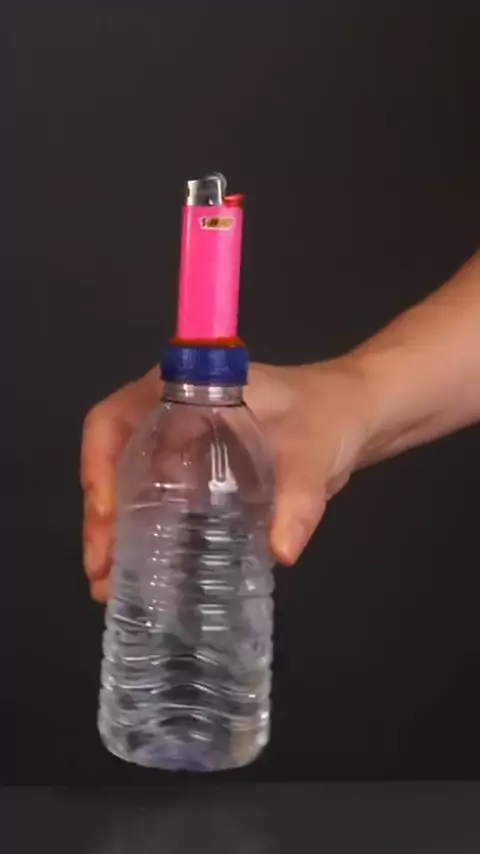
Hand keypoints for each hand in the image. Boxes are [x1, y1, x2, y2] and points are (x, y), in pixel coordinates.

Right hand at [81, 359, 372, 600]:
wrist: (360, 416)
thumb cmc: (332, 413)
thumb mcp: (313, 449)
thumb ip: (299, 495)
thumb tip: (280, 551)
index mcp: (184, 389)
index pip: (114, 420)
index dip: (97, 466)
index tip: (108, 517)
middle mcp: (172, 417)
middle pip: (115, 462)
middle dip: (103, 518)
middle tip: (101, 571)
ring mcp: (185, 448)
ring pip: (133, 488)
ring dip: (118, 535)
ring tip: (110, 585)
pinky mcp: (202, 477)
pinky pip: (163, 505)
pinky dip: (149, 538)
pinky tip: (147, 576)